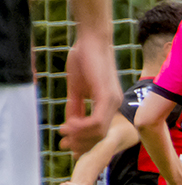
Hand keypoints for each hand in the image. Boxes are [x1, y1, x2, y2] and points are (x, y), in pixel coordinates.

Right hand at [59, 32, 121, 155]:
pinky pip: (96, 121)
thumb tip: (71, 124)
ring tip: (63, 132)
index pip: (100, 131)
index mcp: (109, 104)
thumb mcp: (78, 88)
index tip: (67, 142)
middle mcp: (115, 104)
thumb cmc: (85, 60)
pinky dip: (82, 126)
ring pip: (99, 131)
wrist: (93, 40)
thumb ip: (75, 106)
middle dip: (81, 142)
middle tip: (64, 144)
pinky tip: (69, 124)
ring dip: (79, 135)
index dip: (84, 140)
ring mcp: (113, 101)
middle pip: (100, 135)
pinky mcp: (107, 96)